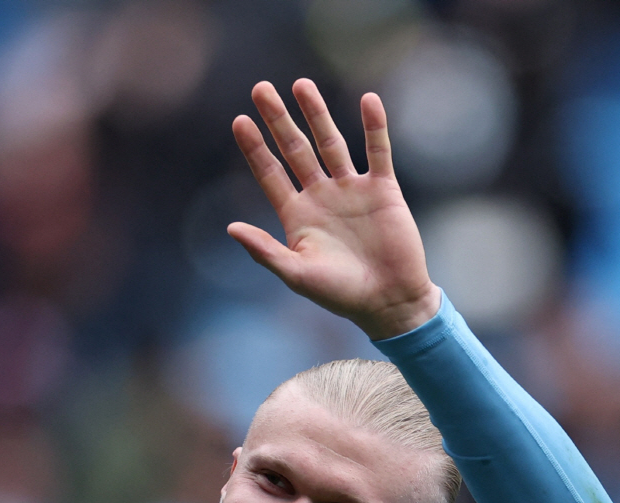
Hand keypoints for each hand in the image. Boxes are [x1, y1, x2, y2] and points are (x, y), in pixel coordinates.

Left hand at [227, 79, 440, 340]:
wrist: (390, 302)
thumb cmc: (341, 295)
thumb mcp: (297, 274)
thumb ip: (265, 250)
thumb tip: (230, 228)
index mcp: (297, 215)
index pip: (270, 174)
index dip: (254, 148)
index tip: (239, 121)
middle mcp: (321, 196)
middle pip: (295, 150)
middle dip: (278, 120)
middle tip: (261, 89)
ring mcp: (352, 190)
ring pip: (331, 143)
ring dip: (317, 114)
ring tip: (301, 85)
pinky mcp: (383, 190)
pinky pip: (378, 151)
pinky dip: (374, 126)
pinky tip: (368, 100)